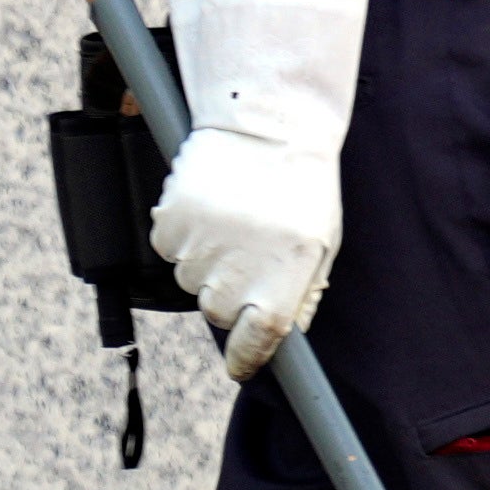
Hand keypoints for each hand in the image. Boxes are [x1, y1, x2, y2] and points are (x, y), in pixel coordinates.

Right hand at [151, 0, 373, 376]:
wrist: (267, 121)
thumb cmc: (301, 184)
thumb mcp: (320, 242)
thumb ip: (302, 292)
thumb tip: (283, 337)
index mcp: (283, 278)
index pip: (260, 342)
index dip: (248, 359)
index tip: (242, 368)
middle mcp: (239, 270)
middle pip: (219, 311)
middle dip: (232, 294)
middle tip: (249, 253)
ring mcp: (201, 247)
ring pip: (190, 279)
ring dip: (207, 261)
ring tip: (232, 218)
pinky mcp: (170, 222)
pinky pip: (169, 248)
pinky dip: (183, 235)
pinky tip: (207, 206)